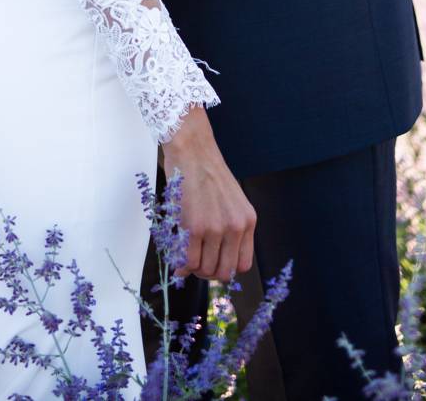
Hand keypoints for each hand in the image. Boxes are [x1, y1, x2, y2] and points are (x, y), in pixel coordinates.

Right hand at [161, 107, 255, 282]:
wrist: (194, 152)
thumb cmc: (209, 176)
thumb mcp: (230, 203)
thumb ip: (225, 233)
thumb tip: (207, 264)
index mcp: (248, 221)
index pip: (242, 264)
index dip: (225, 269)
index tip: (213, 264)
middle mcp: (236, 227)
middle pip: (223, 271)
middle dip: (207, 273)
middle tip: (195, 263)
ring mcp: (215, 228)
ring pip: (204, 269)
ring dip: (193, 268)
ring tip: (186, 255)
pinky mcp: (194, 227)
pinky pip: (188, 261)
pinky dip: (181, 263)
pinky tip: (178, 253)